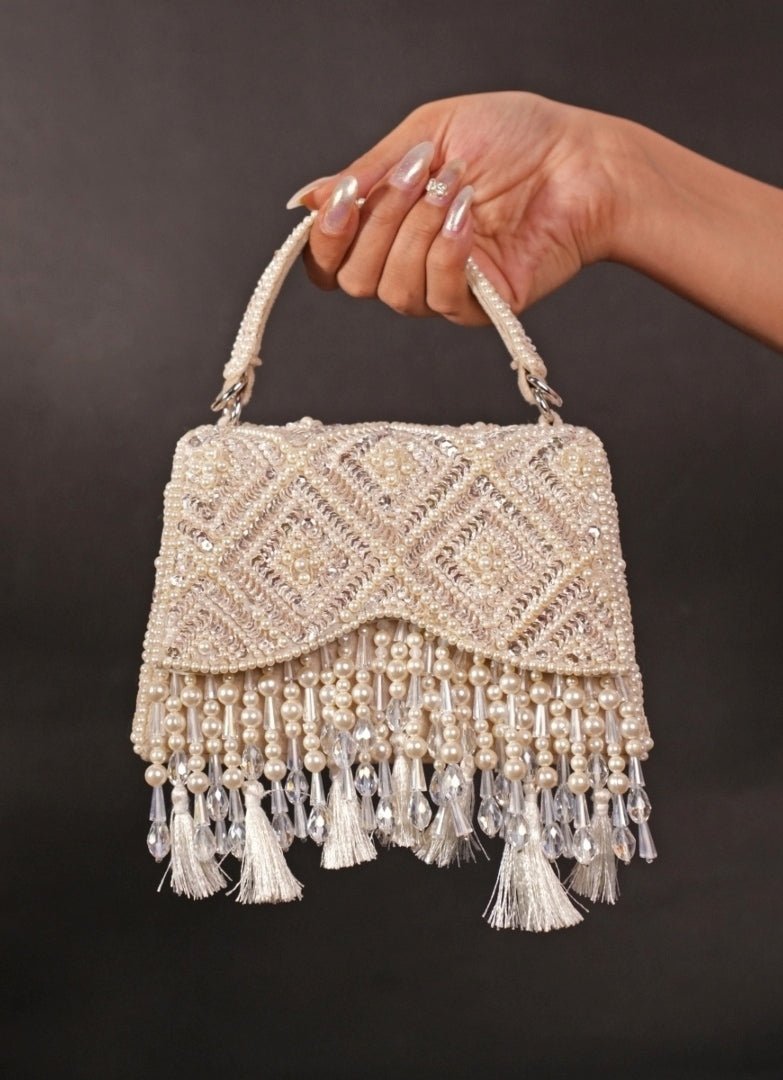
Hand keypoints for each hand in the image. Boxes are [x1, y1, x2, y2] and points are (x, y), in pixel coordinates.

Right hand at [286, 91, 622, 325]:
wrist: (580, 159)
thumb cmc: (513, 137)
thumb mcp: (425, 134)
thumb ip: (366, 172)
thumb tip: (305, 201)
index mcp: (387, 226)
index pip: (329, 261)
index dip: (323, 239)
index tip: (340, 199)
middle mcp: (407, 264)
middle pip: (352, 279)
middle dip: (377, 222)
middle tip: (416, 174)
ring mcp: (441, 289)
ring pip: (391, 290)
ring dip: (416, 231)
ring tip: (454, 186)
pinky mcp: (478, 307)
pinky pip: (437, 295)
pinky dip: (446, 250)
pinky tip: (468, 215)